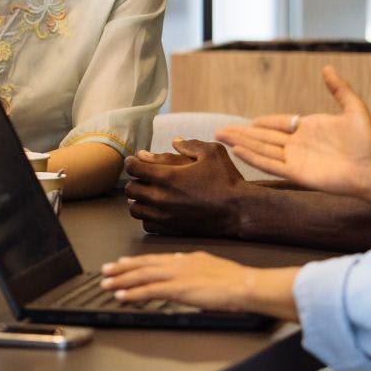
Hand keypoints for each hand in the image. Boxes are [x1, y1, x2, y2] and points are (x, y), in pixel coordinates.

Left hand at [100, 251, 255, 311]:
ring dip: (122, 280)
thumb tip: (184, 262)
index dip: (136, 261)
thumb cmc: (235, 280)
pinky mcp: (178, 289)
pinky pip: (149, 291)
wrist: (245, 285)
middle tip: (105, 270)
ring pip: (142, 276)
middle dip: (122, 268)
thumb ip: (194, 266)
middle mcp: (179, 263)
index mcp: (187, 258)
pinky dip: (133, 293)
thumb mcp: (211, 266)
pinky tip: (122, 296)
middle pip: (144, 264)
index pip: (155, 258)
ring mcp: (177, 275)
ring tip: (107, 284)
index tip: (123, 261)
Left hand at [124, 140, 245, 234]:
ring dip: (138, 200)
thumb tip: (175, 141)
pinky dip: (147, 216)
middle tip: (143, 177)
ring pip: (134, 209)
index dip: (131, 162)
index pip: (133, 168)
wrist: (239, 211)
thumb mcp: (212, 153)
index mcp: (167, 176)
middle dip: (135, 180)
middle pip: (130, 189)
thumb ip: (191, 144)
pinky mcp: (171, 229)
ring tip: (147, 194)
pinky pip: (146, 224)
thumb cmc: (227, 180)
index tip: (136, 161)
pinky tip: (156, 210)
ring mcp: (165, 216)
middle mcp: (161, 197)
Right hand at [215, 66, 370, 197]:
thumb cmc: (368, 141)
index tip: (248, 122)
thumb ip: (339, 89)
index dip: (262, 123)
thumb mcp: (354, 109)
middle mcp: (298, 144)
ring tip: (222, 138)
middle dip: (242, 133)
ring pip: (262, 149)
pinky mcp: (296, 173)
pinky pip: (270, 164)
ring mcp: (296, 159)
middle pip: (264, 137)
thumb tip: (327, 68)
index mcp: (308, 128)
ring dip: (241, 144)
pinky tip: (238, 151)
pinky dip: (253, 158)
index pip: (279, 124)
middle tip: (220, 131)